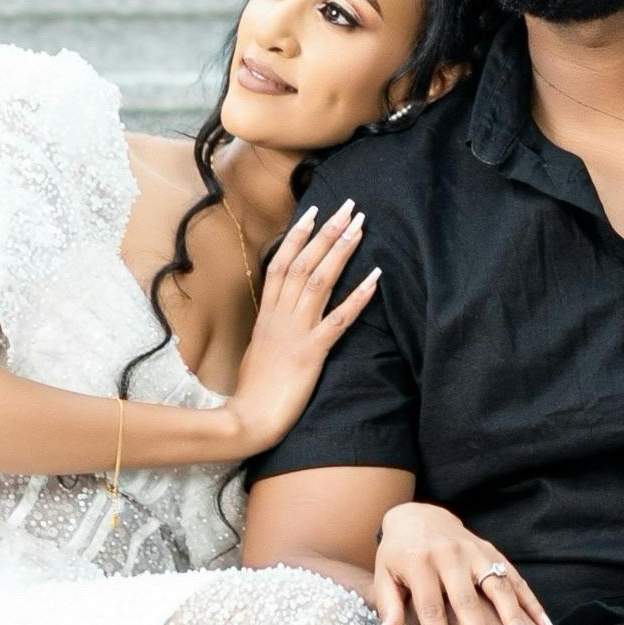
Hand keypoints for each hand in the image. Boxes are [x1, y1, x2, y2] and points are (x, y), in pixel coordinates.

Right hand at [217, 200, 379, 455]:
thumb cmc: (253, 390)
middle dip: (327, 232)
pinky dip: (358, 297)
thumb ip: (269, 328)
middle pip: (304, 263)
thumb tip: (277, 315)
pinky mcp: (312, 352)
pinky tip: (375, 278)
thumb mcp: (258, 350)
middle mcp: (280, 315)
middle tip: (348, 206)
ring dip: (341, 251)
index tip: (313, 210)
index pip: (281, 263)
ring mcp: (296, 331)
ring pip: (320, 281)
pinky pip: (338, 319)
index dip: (298, 235)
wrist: (248, 418)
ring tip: (360, 226)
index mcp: (267, 314)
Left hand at [372, 501, 556, 624]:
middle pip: (468, 602)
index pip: (432, 610)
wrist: (419, 515)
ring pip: (498, 588)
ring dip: (513, 620)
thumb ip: (389, 608)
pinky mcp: (492, 552)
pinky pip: (516, 578)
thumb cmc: (398, 554)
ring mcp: (475, 552)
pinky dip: (532, 603)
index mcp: (420, 564)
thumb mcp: (384, 576)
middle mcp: (450, 556)